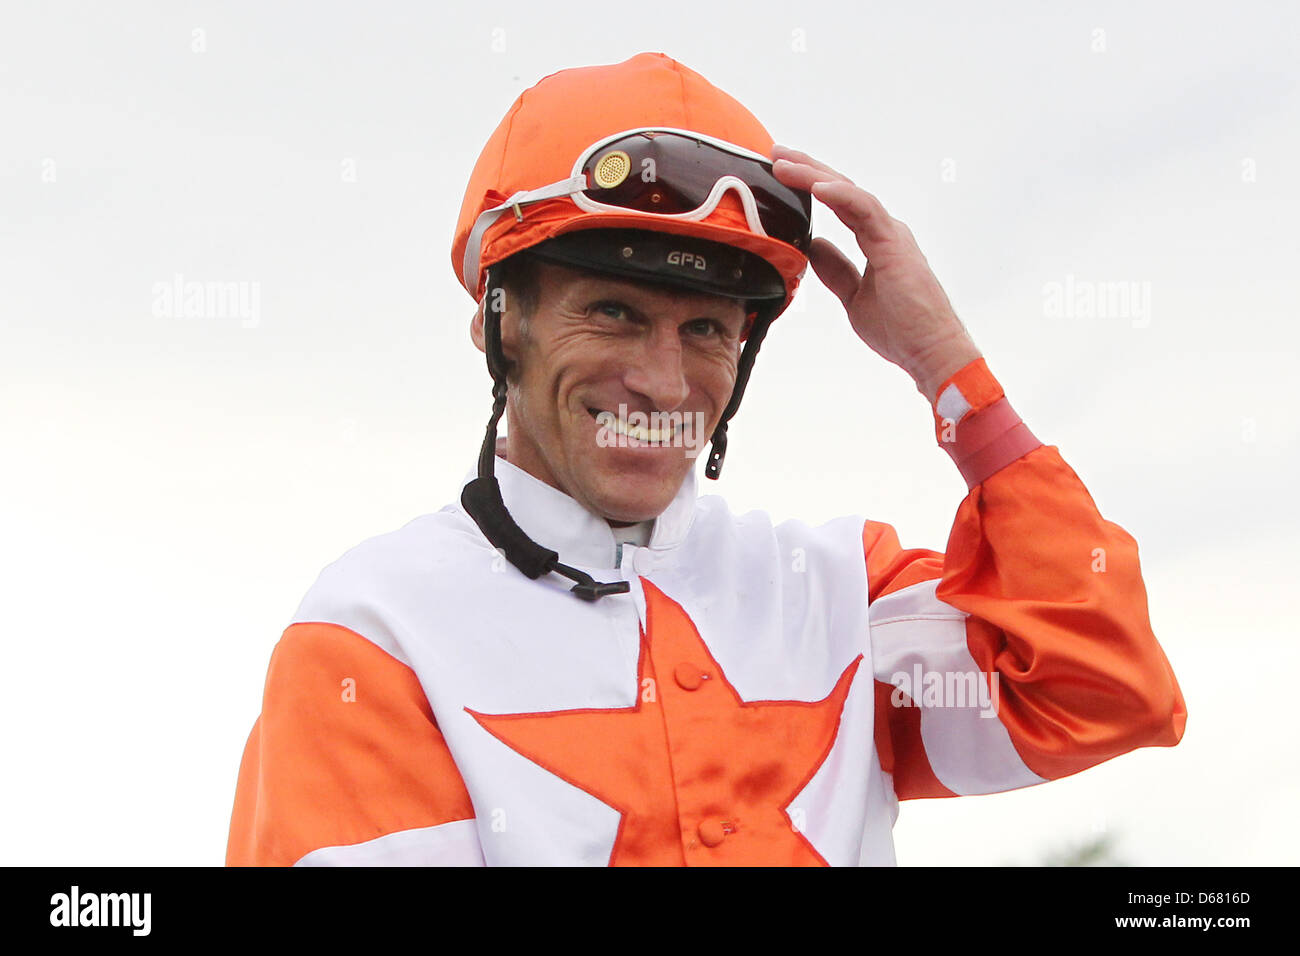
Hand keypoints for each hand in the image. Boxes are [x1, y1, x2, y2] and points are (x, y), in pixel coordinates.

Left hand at [771, 144, 981, 402]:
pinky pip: (865, 211)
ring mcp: (891, 234)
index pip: (839, 204)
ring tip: (785, 163)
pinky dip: (841, 195)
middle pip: (842, 190)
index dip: (811, 186)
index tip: (781, 173)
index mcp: (876, 240)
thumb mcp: (853, 296)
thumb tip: (814, 247)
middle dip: (808, 169)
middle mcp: (884, 230)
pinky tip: (818, 186)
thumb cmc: (901, 330)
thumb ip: (836, 269)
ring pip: (850, 193)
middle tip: (776, 153)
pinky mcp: (895, 244)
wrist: (930, 352)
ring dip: (815, 175)